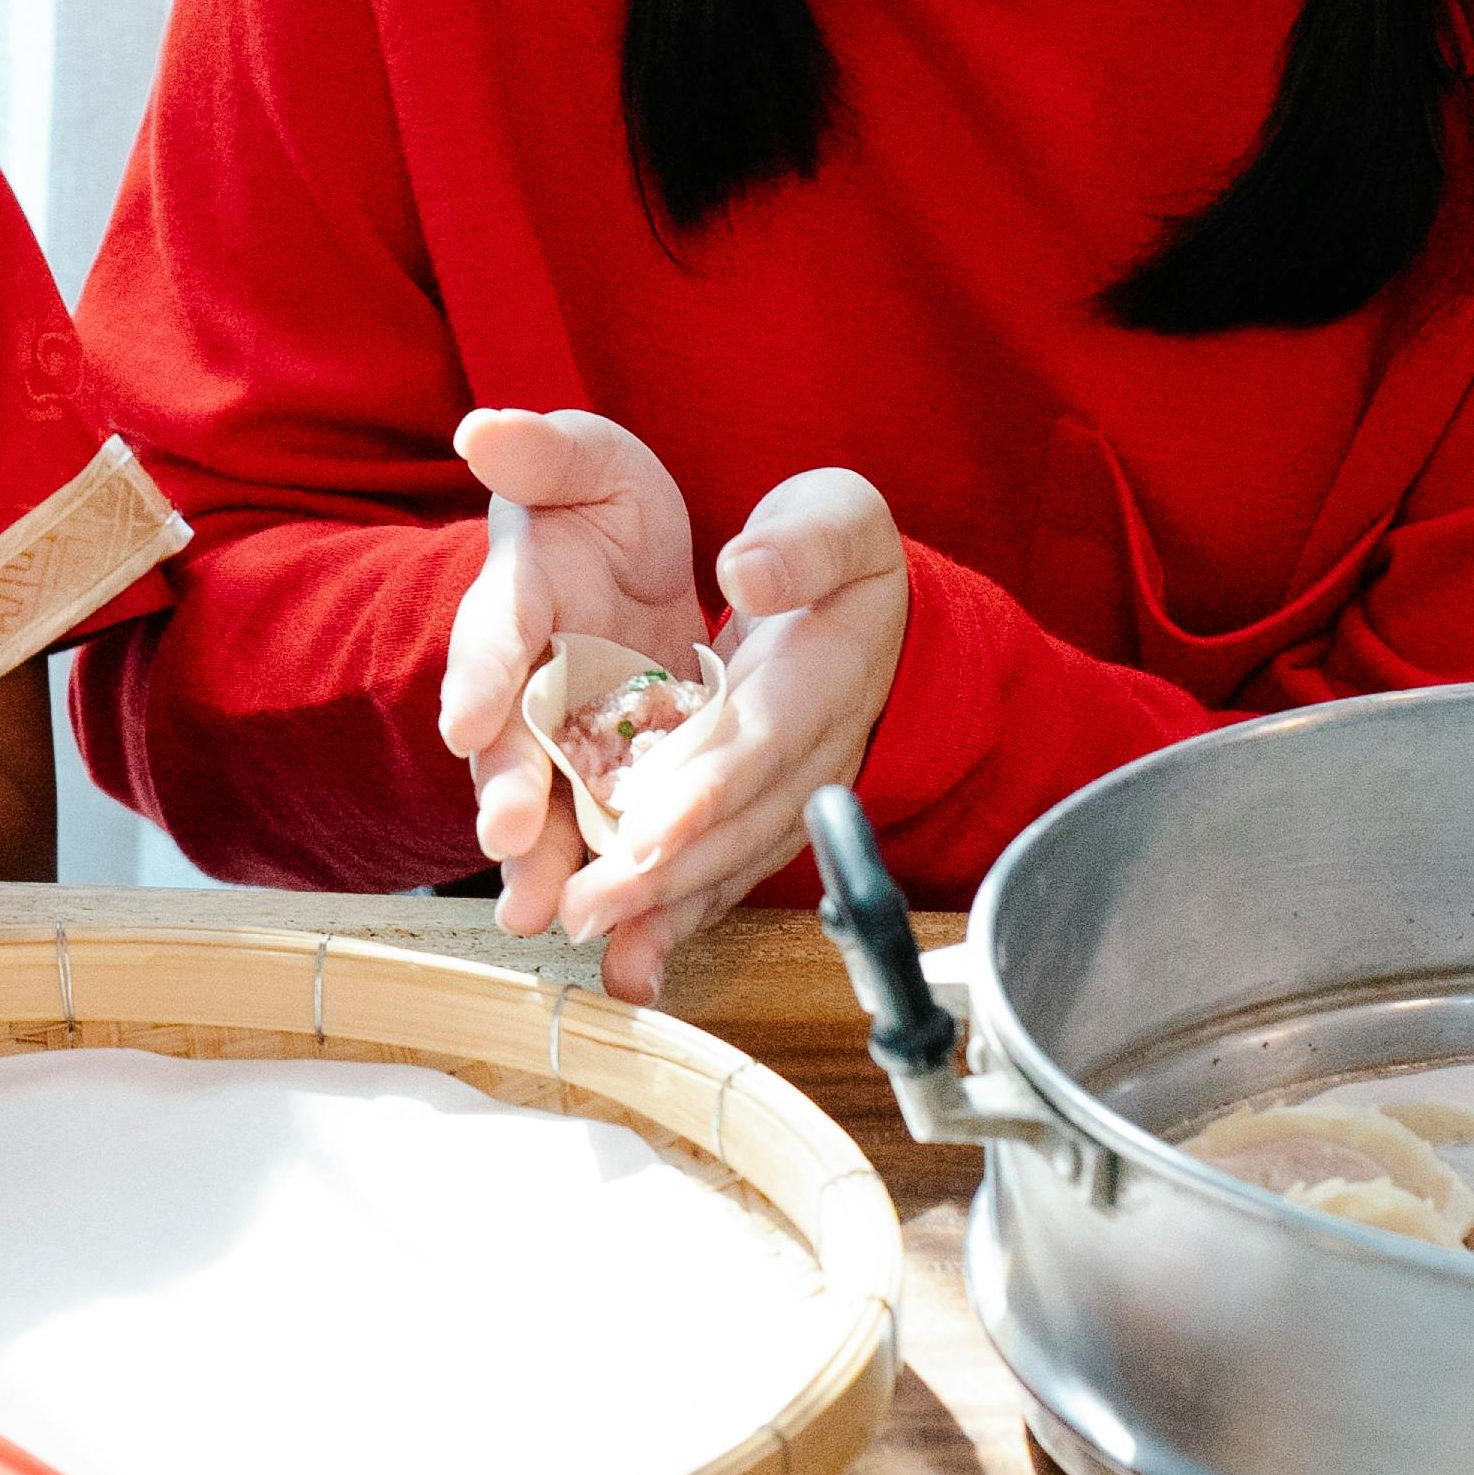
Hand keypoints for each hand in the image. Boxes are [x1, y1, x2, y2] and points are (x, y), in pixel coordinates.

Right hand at [438, 407, 706, 938]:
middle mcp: (527, 684)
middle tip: (507, 839)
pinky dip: (617, 903)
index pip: (495, 632)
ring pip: (551, 810)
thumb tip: (483, 429)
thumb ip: (541, 454)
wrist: (644, 571)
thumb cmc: (602, 504)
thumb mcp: (586, 463)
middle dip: (507, 792)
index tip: (468, 717)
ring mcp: (566, 744)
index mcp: (518, 599)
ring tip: (539, 913)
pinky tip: (625, 960)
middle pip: (510, 743)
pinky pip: (609, 846)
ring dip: (542, 862)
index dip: (482, 673)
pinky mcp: (612, 788)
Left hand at [557, 469, 909, 1004]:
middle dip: (664, 866)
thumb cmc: (843, 553)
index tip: (646, 824)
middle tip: (586, 903)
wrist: (887, 617)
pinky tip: (630, 961)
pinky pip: (726, 873)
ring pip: (729, 858)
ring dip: (662, 904)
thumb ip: (800, 543)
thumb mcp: (836, 513)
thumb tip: (748, 570)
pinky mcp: (768, 817)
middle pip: (737, 816)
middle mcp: (815, 747)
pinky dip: (680, 919)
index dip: (709, 782)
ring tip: (590, 934)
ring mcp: (793, 791)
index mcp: (829, 667)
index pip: (764, 732)